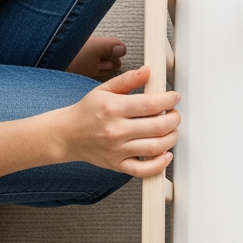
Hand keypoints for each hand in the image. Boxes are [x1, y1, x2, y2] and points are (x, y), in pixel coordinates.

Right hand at [52, 66, 179, 177]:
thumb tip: (148, 71)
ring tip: (171, 130)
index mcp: (113, 108)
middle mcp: (116, 130)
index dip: (169, 100)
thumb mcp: (104, 89)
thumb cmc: (87, 111)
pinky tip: (166, 154)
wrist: (67, 135)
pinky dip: (160, 165)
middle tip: (174, 113)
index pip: (151, 104)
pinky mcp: (118, 165)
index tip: (174, 97)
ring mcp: (117, 150)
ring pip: (155, 148)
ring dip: (171, 138)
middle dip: (174, 119)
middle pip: (157, 126)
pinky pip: (143, 170)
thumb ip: (128, 79)